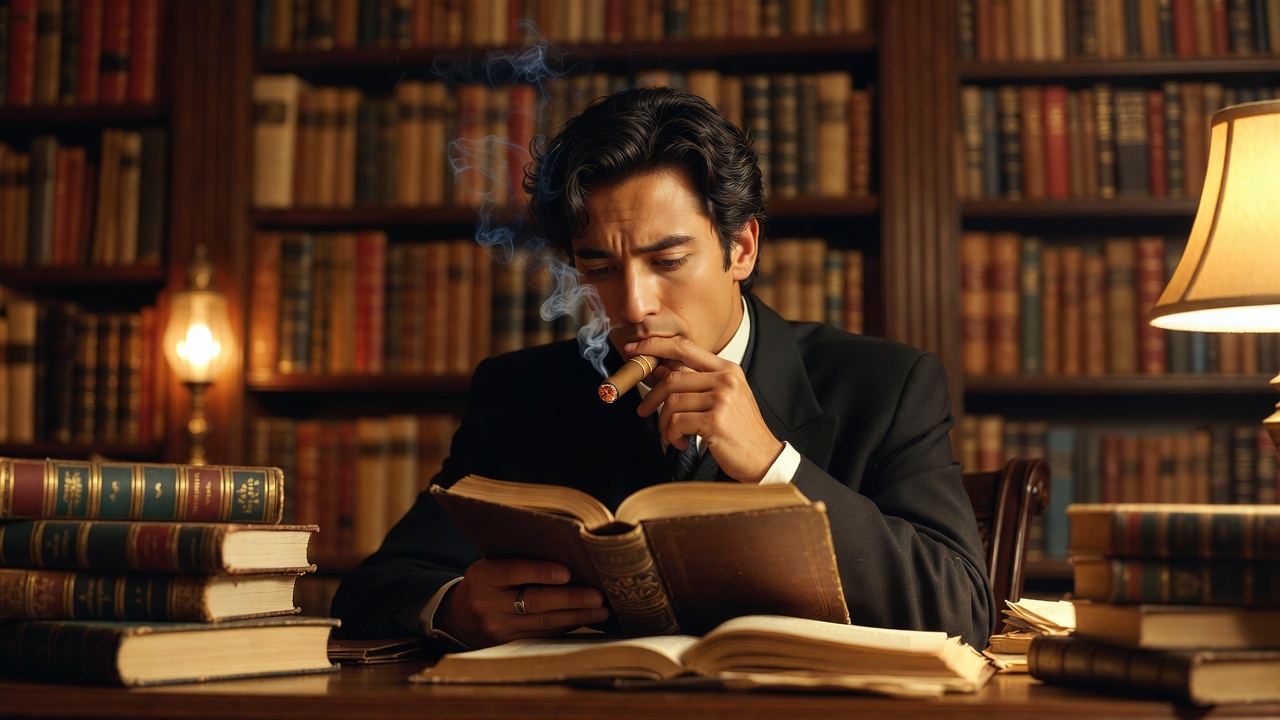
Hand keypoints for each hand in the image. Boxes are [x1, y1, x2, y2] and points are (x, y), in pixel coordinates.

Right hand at [437, 558, 609, 648]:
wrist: (459, 616)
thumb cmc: (487, 582)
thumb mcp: (492, 565)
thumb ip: (520, 561)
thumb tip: (568, 558)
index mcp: (482, 577)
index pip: (513, 572)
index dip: (540, 572)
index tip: (567, 572)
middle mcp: (487, 604)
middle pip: (534, 601)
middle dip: (569, 599)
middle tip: (597, 596)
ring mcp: (498, 628)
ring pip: (543, 622)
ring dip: (576, 616)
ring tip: (601, 610)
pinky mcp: (508, 644)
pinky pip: (542, 635)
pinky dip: (566, 626)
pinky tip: (585, 619)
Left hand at [626, 336, 783, 482]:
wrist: (763, 457)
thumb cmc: (739, 430)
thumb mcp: (724, 398)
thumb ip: (697, 382)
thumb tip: (659, 371)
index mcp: (727, 368)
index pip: (684, 346)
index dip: (655, 345)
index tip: (634, 350)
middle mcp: (726, 379)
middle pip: (672, 378)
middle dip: (652, 397)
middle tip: (644, 411)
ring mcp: (722, 399)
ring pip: (672, 401)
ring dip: (664, 423)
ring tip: (671, 434)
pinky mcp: (715, 420)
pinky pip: (677, 421)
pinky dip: (672, 434)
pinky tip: (681, 442)